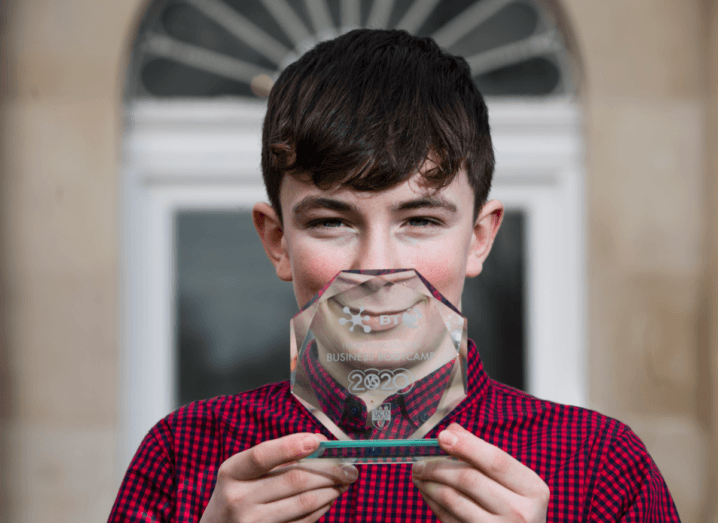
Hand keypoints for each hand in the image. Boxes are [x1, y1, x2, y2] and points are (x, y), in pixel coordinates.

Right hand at [200, 433, 357, 522]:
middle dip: (329, 470)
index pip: (261, 456)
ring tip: (345, 480)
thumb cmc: (239, 493)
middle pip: (293, 480)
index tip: (318, 441)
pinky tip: (330, 497)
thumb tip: (320, 444)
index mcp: (231, 473)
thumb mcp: (244, 472)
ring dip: (331, 489)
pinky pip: (303, 521)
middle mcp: (238, 499)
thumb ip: (278, 456)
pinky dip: (322, 507)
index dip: (290, 446)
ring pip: (304, 503)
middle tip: (349, 466)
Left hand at [412, 424, 548, 522]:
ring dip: (430, 484)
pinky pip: (449, 518)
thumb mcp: (511, 480)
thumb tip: (452, 430)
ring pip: (454, 500)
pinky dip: (433, 502)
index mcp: (532, 489)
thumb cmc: (514, 506)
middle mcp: (521, 512)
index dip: (467, 446)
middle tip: (420, 463)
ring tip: (419, 475)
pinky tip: (427, 492)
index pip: (495, 461)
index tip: (442, 436)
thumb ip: (482, 452)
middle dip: (438, 467)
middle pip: (470, 479)